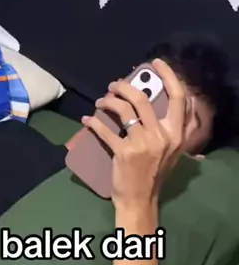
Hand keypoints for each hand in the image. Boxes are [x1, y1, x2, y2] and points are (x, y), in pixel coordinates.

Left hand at [82, 59, 186, 208]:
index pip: (177, 98)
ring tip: (102, 101)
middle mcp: (161, 136)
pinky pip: (106, 130)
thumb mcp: (172, 151)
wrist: (140, 200)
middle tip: (114, 85)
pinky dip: (93, 122)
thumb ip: (173, 128)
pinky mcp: (124, 153)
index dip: (168, 76)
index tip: (155, 64)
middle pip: (142, 99)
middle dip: (124, 87)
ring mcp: (142, 144)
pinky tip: (87, 119)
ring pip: (124, 110)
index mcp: (176, 134)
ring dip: (109, 101)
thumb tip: (168, 103)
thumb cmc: (155, 174)